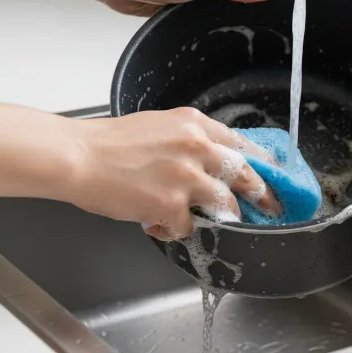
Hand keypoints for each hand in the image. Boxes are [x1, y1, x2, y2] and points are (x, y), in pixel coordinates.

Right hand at [74, 107, 281, 239]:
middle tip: (273, 206)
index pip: (242, 144)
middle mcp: (197, 147)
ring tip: (216, 220)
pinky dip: (178, 228)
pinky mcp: (171, 205)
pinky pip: (189, 225)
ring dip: (223, 217)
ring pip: (225, 205)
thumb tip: (214, 160)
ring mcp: (186, 177)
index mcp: (195, 124)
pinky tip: (159, 222)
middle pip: (246, 174)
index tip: (273, 174)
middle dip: (264, 194)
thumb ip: (192, 140)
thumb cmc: (112, 142)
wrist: (78, 155)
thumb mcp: (162, 126)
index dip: (262, 163)